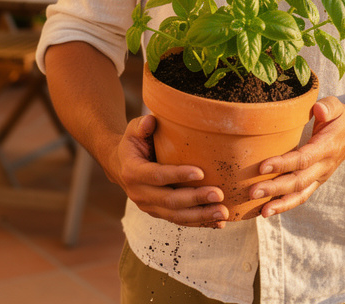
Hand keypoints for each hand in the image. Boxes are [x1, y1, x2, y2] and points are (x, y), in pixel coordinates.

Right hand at [114, 114, 230, 227]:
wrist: (122, 165)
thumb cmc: (134, 143)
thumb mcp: (133, 130)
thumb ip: (142, 125)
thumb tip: (151, 121)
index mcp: (133, 172)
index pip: (156, 176)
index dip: (177, 175)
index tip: (200, 172)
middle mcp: (139, 193)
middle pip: (169, 201)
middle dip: (195, 199)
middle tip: (219, 194)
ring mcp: (149, 207)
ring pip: (176, 216)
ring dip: (201, 216)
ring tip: (223, 213)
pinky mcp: (159, 213)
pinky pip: (180, 221)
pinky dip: (199, 223)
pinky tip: (218, 223)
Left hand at [248, 96, 344, 218]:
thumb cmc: (339, 118)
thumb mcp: (336, 106)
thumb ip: (328, 107)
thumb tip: (318, 110)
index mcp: (326, 148)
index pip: (303, 159)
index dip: (282, 164)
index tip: (261, 167)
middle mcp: (324, 166)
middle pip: (298, 181)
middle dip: (275, 188)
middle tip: (252, 192)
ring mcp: (320, 177)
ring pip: (300, 194)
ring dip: (280, 204)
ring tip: (262, 212)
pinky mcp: (315, 181)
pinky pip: (300, 196)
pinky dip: (285, 205)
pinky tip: (267, 211)